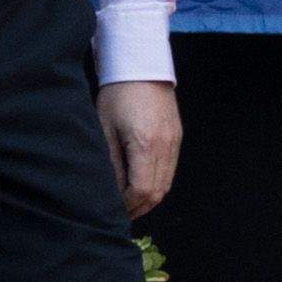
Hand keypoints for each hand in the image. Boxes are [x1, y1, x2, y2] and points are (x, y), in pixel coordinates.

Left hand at [100, 81, 181, 218]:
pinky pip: (169, 170)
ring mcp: (174, 142)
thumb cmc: (117, 95)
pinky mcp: (177, 137)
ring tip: (129, 202)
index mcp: (146, 144)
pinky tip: (141, 184)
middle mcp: (166, 146)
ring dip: (149, 198)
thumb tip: (111, 192)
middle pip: (157, 192)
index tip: (112, 208)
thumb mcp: (105, 130)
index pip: (141, 190)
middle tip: (120, 213)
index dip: (127, 205)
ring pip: (166, 184)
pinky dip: (157, 183)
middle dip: (138, 207)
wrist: (141, 67)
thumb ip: (111, 164)